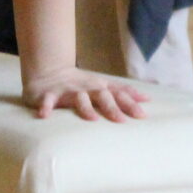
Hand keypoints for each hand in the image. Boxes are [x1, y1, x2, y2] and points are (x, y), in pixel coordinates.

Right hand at [23, 65, 149, 121]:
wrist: (49, 72)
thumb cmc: (82, 84)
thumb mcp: (103, 86)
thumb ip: (124, 93)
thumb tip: (148, 99)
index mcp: (100, 87)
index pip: (118, 95)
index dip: (130, 104)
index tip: (142, 115)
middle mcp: (86, 88)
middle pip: (102, 96)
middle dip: (112, 108)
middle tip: (122, 121)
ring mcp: (68, 91)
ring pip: (78, 98)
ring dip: (85, 108)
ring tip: (93, 119)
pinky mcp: (48, 95)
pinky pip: (47, 101)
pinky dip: (46, 107)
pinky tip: (44, 116)